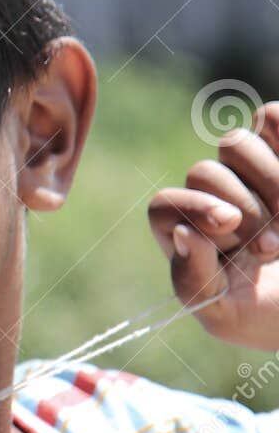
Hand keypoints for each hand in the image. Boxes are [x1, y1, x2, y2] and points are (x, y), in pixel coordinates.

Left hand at [149, 105, 278, 351]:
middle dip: (241, 208)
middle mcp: (215, 198)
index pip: (164, 205)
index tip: (229, 226)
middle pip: (202, 172)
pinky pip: (273, 116)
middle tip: (270, 249)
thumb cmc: (269, 315)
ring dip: (267, 178)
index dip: (194, 210)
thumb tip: (185, 233)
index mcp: (189, 234)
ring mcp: (254, 172)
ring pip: (235, 142)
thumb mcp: (226, 315)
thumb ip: (194, 279)